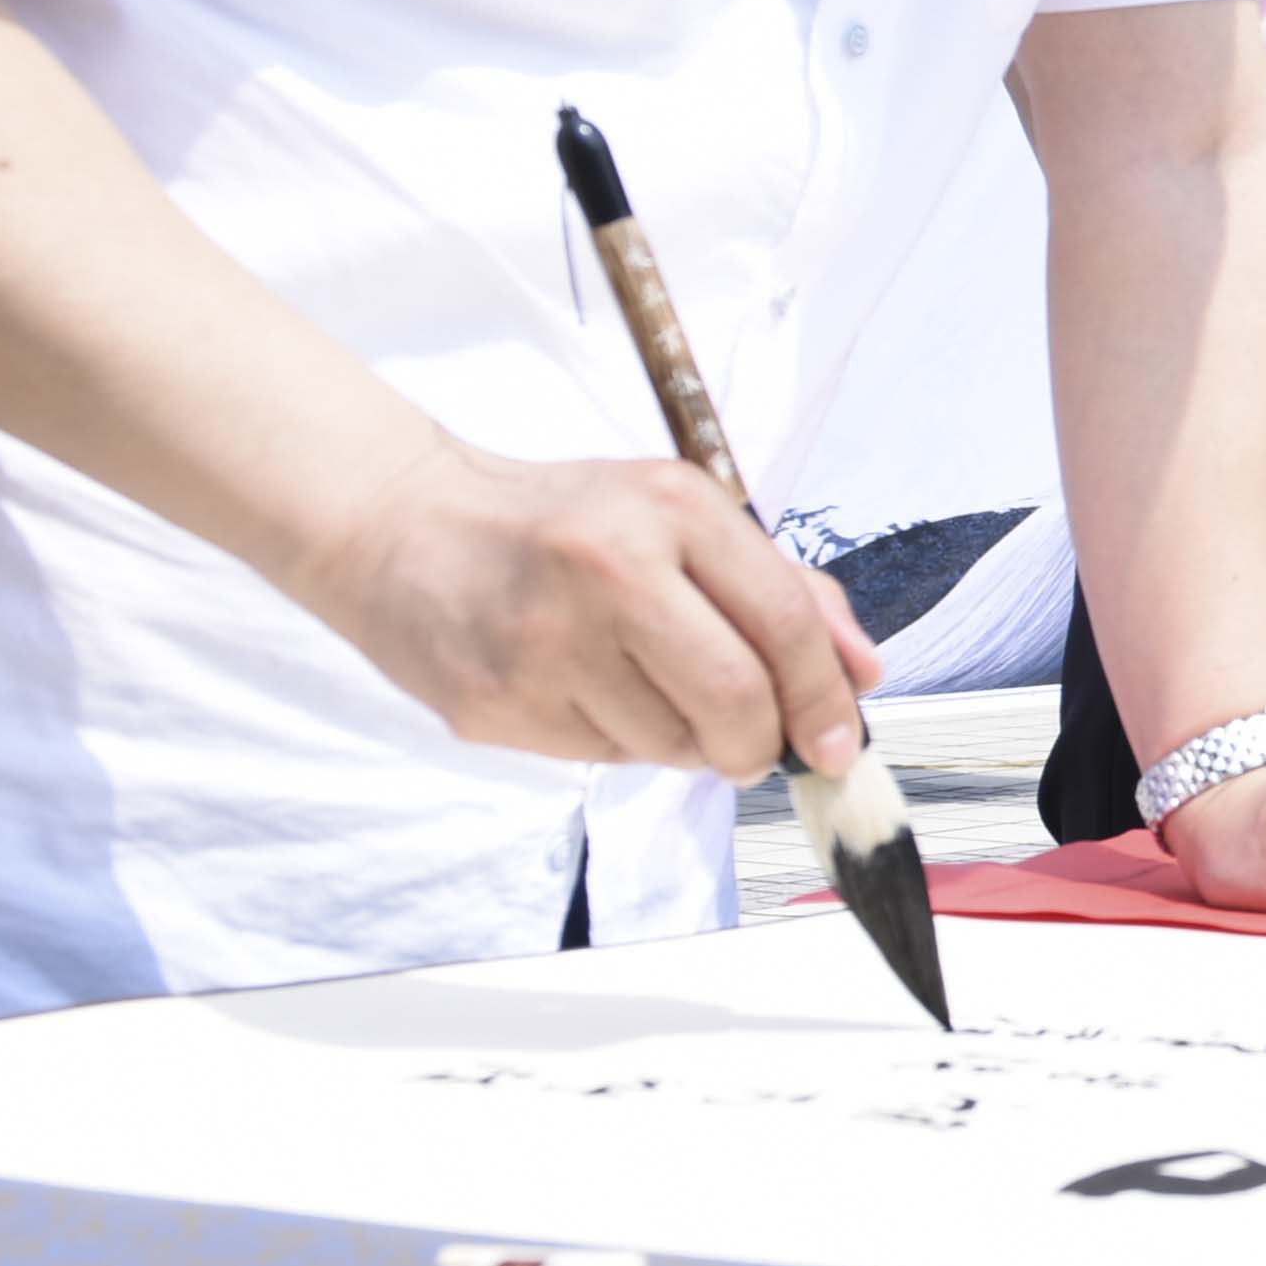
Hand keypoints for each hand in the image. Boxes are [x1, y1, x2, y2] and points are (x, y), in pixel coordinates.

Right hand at [284, 430, 880, 779]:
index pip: (784, 625)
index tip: (836, 745)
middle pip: (737, 702)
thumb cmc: (562, 524)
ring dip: (682, 741)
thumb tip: (862, 674)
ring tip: (638, 683)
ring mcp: (544, 640)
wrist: (402, 526)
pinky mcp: (493, 702)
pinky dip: (615, 741)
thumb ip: (785, 589)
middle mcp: (608, 569)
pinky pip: (600, 758)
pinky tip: (581, 688)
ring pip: (670, 746)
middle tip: (753, 746)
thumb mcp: (680, 517)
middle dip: (761, 744)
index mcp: (671, 508)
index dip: (825, 700)